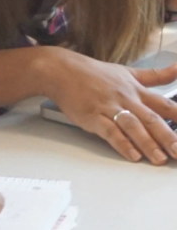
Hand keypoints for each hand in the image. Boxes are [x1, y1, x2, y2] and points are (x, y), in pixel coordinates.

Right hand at [41, 47, 176, 164]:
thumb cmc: (93, 73)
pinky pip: (109, 131)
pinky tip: (131, 154)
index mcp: (136, 90)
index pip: (165, 105)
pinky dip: (121, 143)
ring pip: (132, 127)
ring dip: (147, 143)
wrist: (62, 71)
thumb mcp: (128, 72)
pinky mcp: (92, 117)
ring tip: (159, 159)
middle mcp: (126, 99)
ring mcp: (108, 108)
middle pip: (152, 119)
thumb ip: (155, 75)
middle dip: (168, 137)